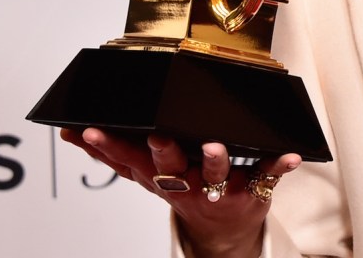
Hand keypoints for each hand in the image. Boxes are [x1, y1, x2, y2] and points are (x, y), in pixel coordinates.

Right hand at [60, 127, 301, 257]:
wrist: (224, 231)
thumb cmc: (185, 190)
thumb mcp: (148, 177)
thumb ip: (115, 155)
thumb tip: (72, 133)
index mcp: (160, 177)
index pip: (129, 162)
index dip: (108, 148)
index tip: (91, 130)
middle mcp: (186, 186)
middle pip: (170, 170)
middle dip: (163, 153)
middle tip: (158, 136)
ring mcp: (219, 191)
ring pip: (215, 176)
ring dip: (215, 161)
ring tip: (215, 146)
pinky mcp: (251, 192)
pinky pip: (268, 176)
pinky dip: (280, 165)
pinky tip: (290, 155)